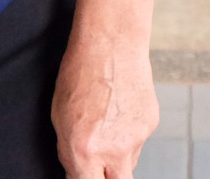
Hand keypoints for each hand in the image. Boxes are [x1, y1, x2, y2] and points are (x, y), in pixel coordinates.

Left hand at [52, 37, 158, 178]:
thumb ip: (68, 150)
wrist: (111, 43)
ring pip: (129, 163)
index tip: (81, 174)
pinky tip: (119, 111)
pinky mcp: (150, 125)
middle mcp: (113, 150)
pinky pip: (139, 141)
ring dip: (117, 156)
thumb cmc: (80, 72)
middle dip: (108, 178)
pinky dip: (128, 134)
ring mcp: (136, 139)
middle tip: (99, 166)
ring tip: (106, 124)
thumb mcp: (59, 115)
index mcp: (84, 150)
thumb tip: (74, 170)